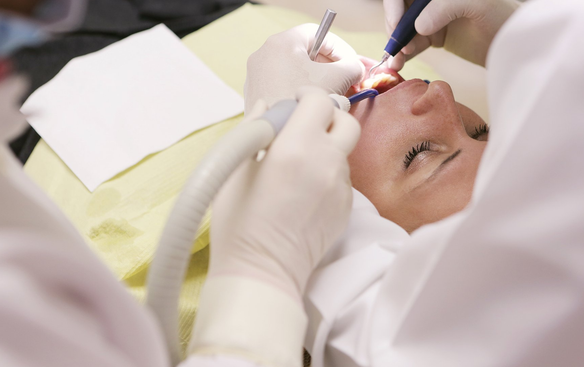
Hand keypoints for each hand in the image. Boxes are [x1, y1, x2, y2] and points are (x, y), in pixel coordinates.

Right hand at [209, 87, 360, 299]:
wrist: (262, 272)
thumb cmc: (239, 223)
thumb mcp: (236, 169)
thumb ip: (255, 128)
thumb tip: (266, 105)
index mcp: (297, 147)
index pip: (319, 101)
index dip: (307, 95)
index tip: (294, 101)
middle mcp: (327, 162)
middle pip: (346, 121)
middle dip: (328, 116)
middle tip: (304, 126)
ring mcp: (341, 187)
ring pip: (344, 152)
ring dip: (326, 147)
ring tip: (297, 166)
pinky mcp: (346, 208)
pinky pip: (343, 179)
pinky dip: (328, 174)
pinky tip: (304, 191)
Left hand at [244, 23, 364, 114]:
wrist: (274, 136)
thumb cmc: (302, 104)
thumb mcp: (337, 80)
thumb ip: (352, 67)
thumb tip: (356, 68)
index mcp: (282, 42)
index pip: (318, 33)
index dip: (340, 48)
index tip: (352, 64)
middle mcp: (264, 54)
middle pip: (305, 51)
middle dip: (330, 66)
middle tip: (347, 81)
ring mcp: (256, 74)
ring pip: (294, 69)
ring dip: (316, 79)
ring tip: (332, 96)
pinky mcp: (255, 93)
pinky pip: (282, 83)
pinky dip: (300, 89)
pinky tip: (312, 105)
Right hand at [384, 0, 519, 68]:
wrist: (517, 45)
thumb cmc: (505, 18)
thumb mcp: (479, 4)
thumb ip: (446, 7)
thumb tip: (418, 26)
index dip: (395, 5)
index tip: (397, 25)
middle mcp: (434, 0)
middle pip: (402, 9)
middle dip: (396, 28)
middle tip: (400, 49)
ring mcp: (435, 16)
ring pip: (405, 28)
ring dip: (397, 44)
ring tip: (396, 62)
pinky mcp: (436, 35)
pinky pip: (413, 42)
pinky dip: (404, 53)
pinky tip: (399, 64)